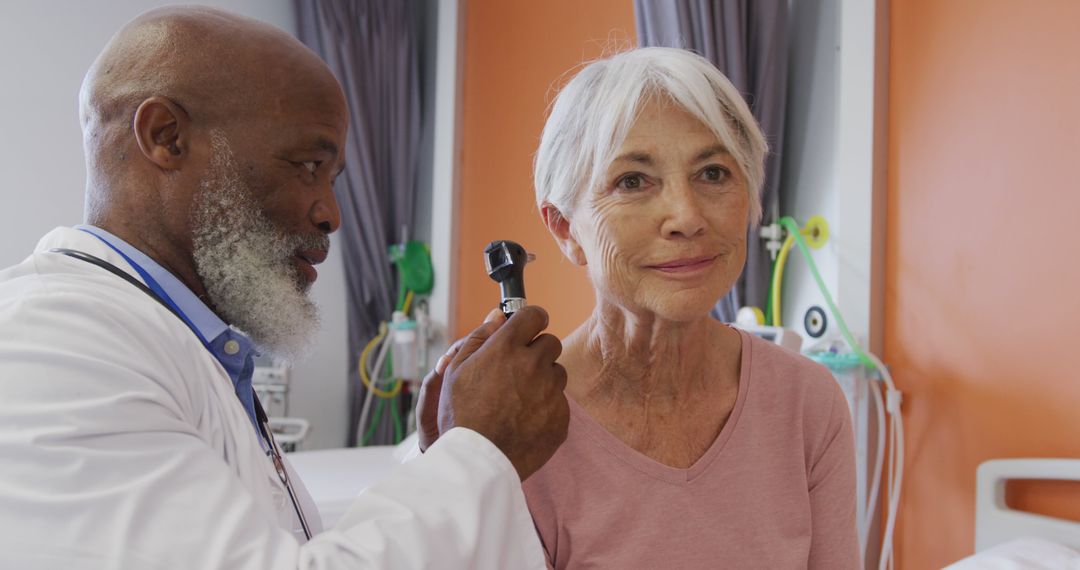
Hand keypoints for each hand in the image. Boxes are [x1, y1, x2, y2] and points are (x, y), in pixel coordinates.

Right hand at [419, 306, 568, 480]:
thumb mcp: (456, 370)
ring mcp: (551, 392)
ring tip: (517, 400)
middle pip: (550, 343)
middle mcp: (533, 364)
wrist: (478, 462)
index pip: (535, 315)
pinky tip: (524, 420)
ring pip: (557, 373)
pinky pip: (559, 402)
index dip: (530, 320)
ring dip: (543, 380)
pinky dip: (546, 407)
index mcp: (507, 348)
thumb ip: (479, 337)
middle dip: (536, 352)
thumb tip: (498, 315)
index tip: (527, 328)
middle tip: (517, 371)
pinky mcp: (561, 417)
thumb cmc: (461, 415)